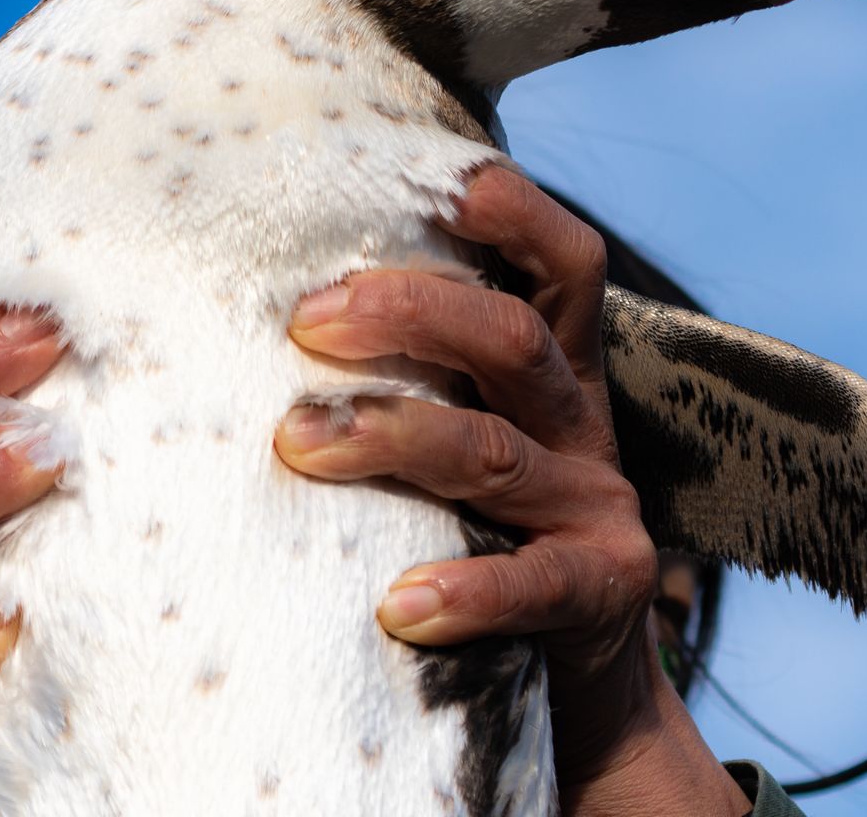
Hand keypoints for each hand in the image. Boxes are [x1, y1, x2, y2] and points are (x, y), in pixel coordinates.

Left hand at [276, 167, 748, 815]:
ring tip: (298, 442)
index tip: (434, 184)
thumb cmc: (481, 533)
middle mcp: (577, 423)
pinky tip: (400, 603)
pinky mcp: (600, 590)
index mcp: (551, 370)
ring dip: (390, 436)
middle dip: (409, 312)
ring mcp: (593, 505)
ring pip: (491, 449)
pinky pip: (534, 584)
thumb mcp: (465, 436)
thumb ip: (409, 377)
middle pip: (510, 336)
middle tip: (307, 320)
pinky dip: (467, 588)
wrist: (581, 682)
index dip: (511, 212)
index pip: (558, 262)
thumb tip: (265, 312)